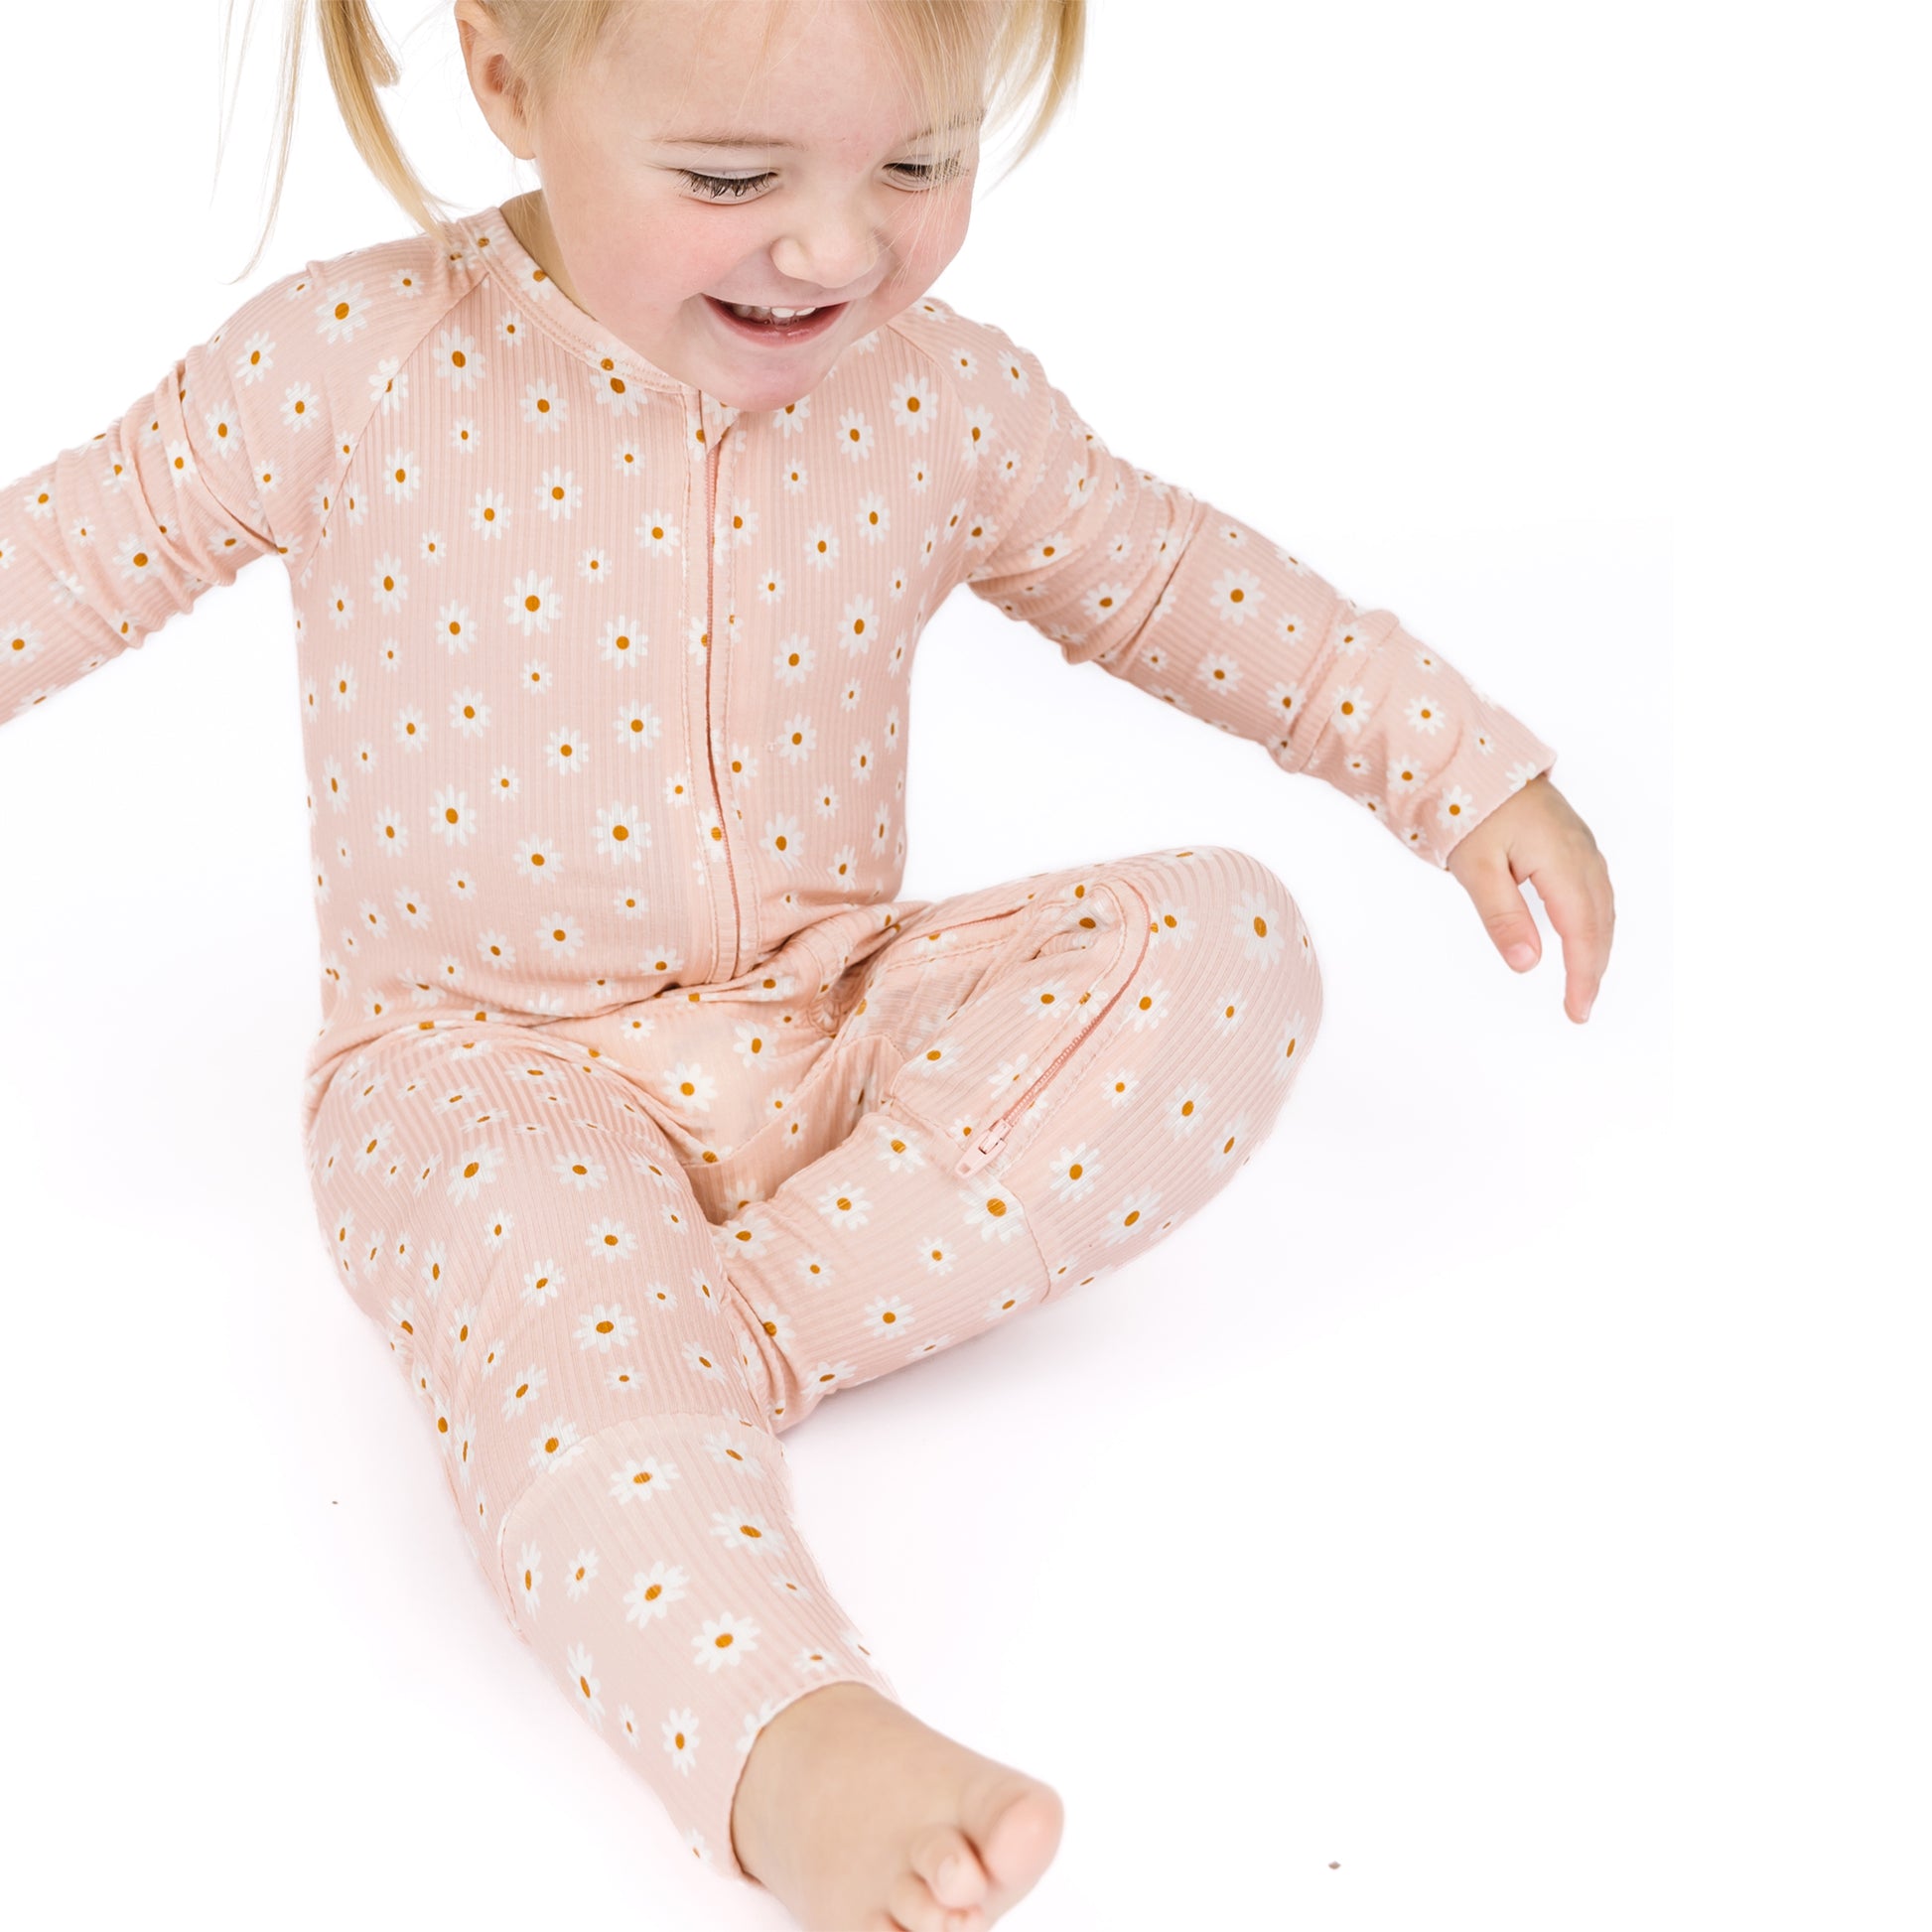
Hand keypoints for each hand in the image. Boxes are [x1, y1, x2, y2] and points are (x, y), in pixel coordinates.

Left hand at [1444, 772, 1614, 1022]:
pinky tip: (1585, 935)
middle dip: (1593, 968)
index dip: (1582, 975)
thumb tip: (1529, 964)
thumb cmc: (1470, 809)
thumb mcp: (1476, 868)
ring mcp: (1581, 845)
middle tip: (1580, 1007)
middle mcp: (1582, 853)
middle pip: (1600, 922)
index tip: (1577, 1010)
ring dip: (1598, 946)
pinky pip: (1596, 889)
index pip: (1582, 932)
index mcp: (1562, 861)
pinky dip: (1595, 920)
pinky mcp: (1573, 841)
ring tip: (1584, 981)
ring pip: (1602, 906)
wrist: (1471, 761)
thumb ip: (1503, 917)